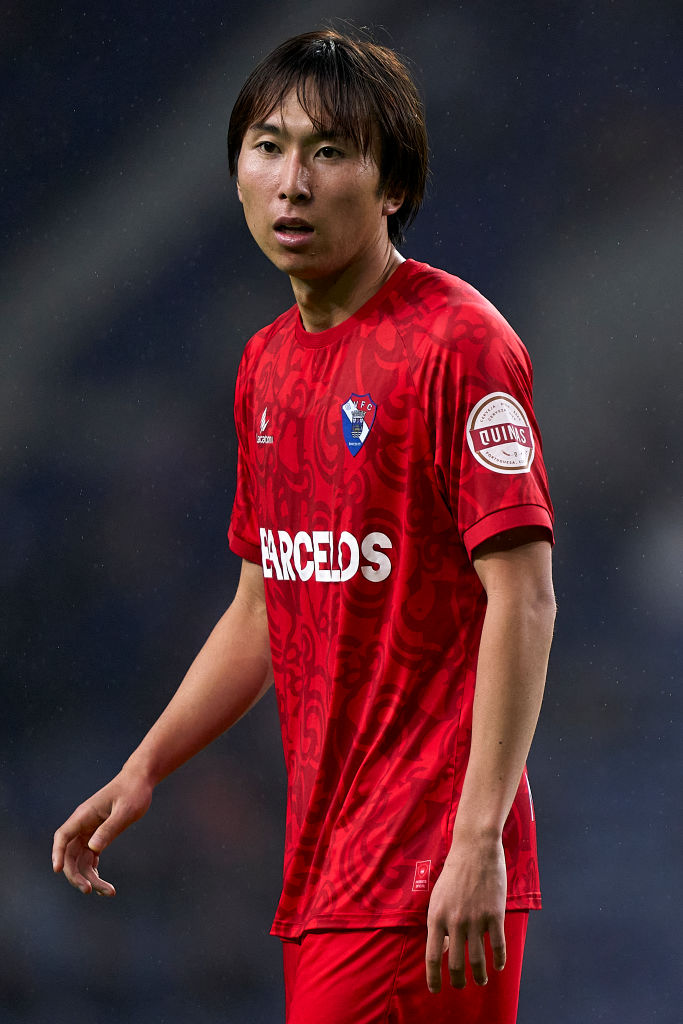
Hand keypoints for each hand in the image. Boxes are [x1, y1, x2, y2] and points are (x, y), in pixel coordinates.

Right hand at [52, 770, 152, 895]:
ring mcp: (89, 831)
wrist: (140, 781)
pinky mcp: (98, 835)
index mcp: (84, 815)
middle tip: (89, 890)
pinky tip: (105, 886)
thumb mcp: (125, 810)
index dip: (57, 853)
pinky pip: (90, 858)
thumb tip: (93, 849)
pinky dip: (95, 872)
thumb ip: (110, 829)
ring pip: (81, 860)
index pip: (63, 836)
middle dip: (76, 874)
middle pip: (70, 854)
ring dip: (89, 877)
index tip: (57, 870)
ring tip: (108, 892)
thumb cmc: (133, 792)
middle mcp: (83, 824)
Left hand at [425, 831, 506, 991]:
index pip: (432, 956)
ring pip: (477, 960)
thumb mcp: (438, 897)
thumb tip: (443, 949)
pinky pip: (497, 946)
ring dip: (480, 976)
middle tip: (460, 987)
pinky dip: (498, 961)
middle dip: (458, 982)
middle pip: (455, 965)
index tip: (436, 990)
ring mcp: (475, 919)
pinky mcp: (494, 914)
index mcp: (436, 917)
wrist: (475, 849)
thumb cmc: (454, 873)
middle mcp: (454, 921)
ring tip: (481, 981)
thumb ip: (438, 923)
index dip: (433, 978)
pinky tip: (498, 966)